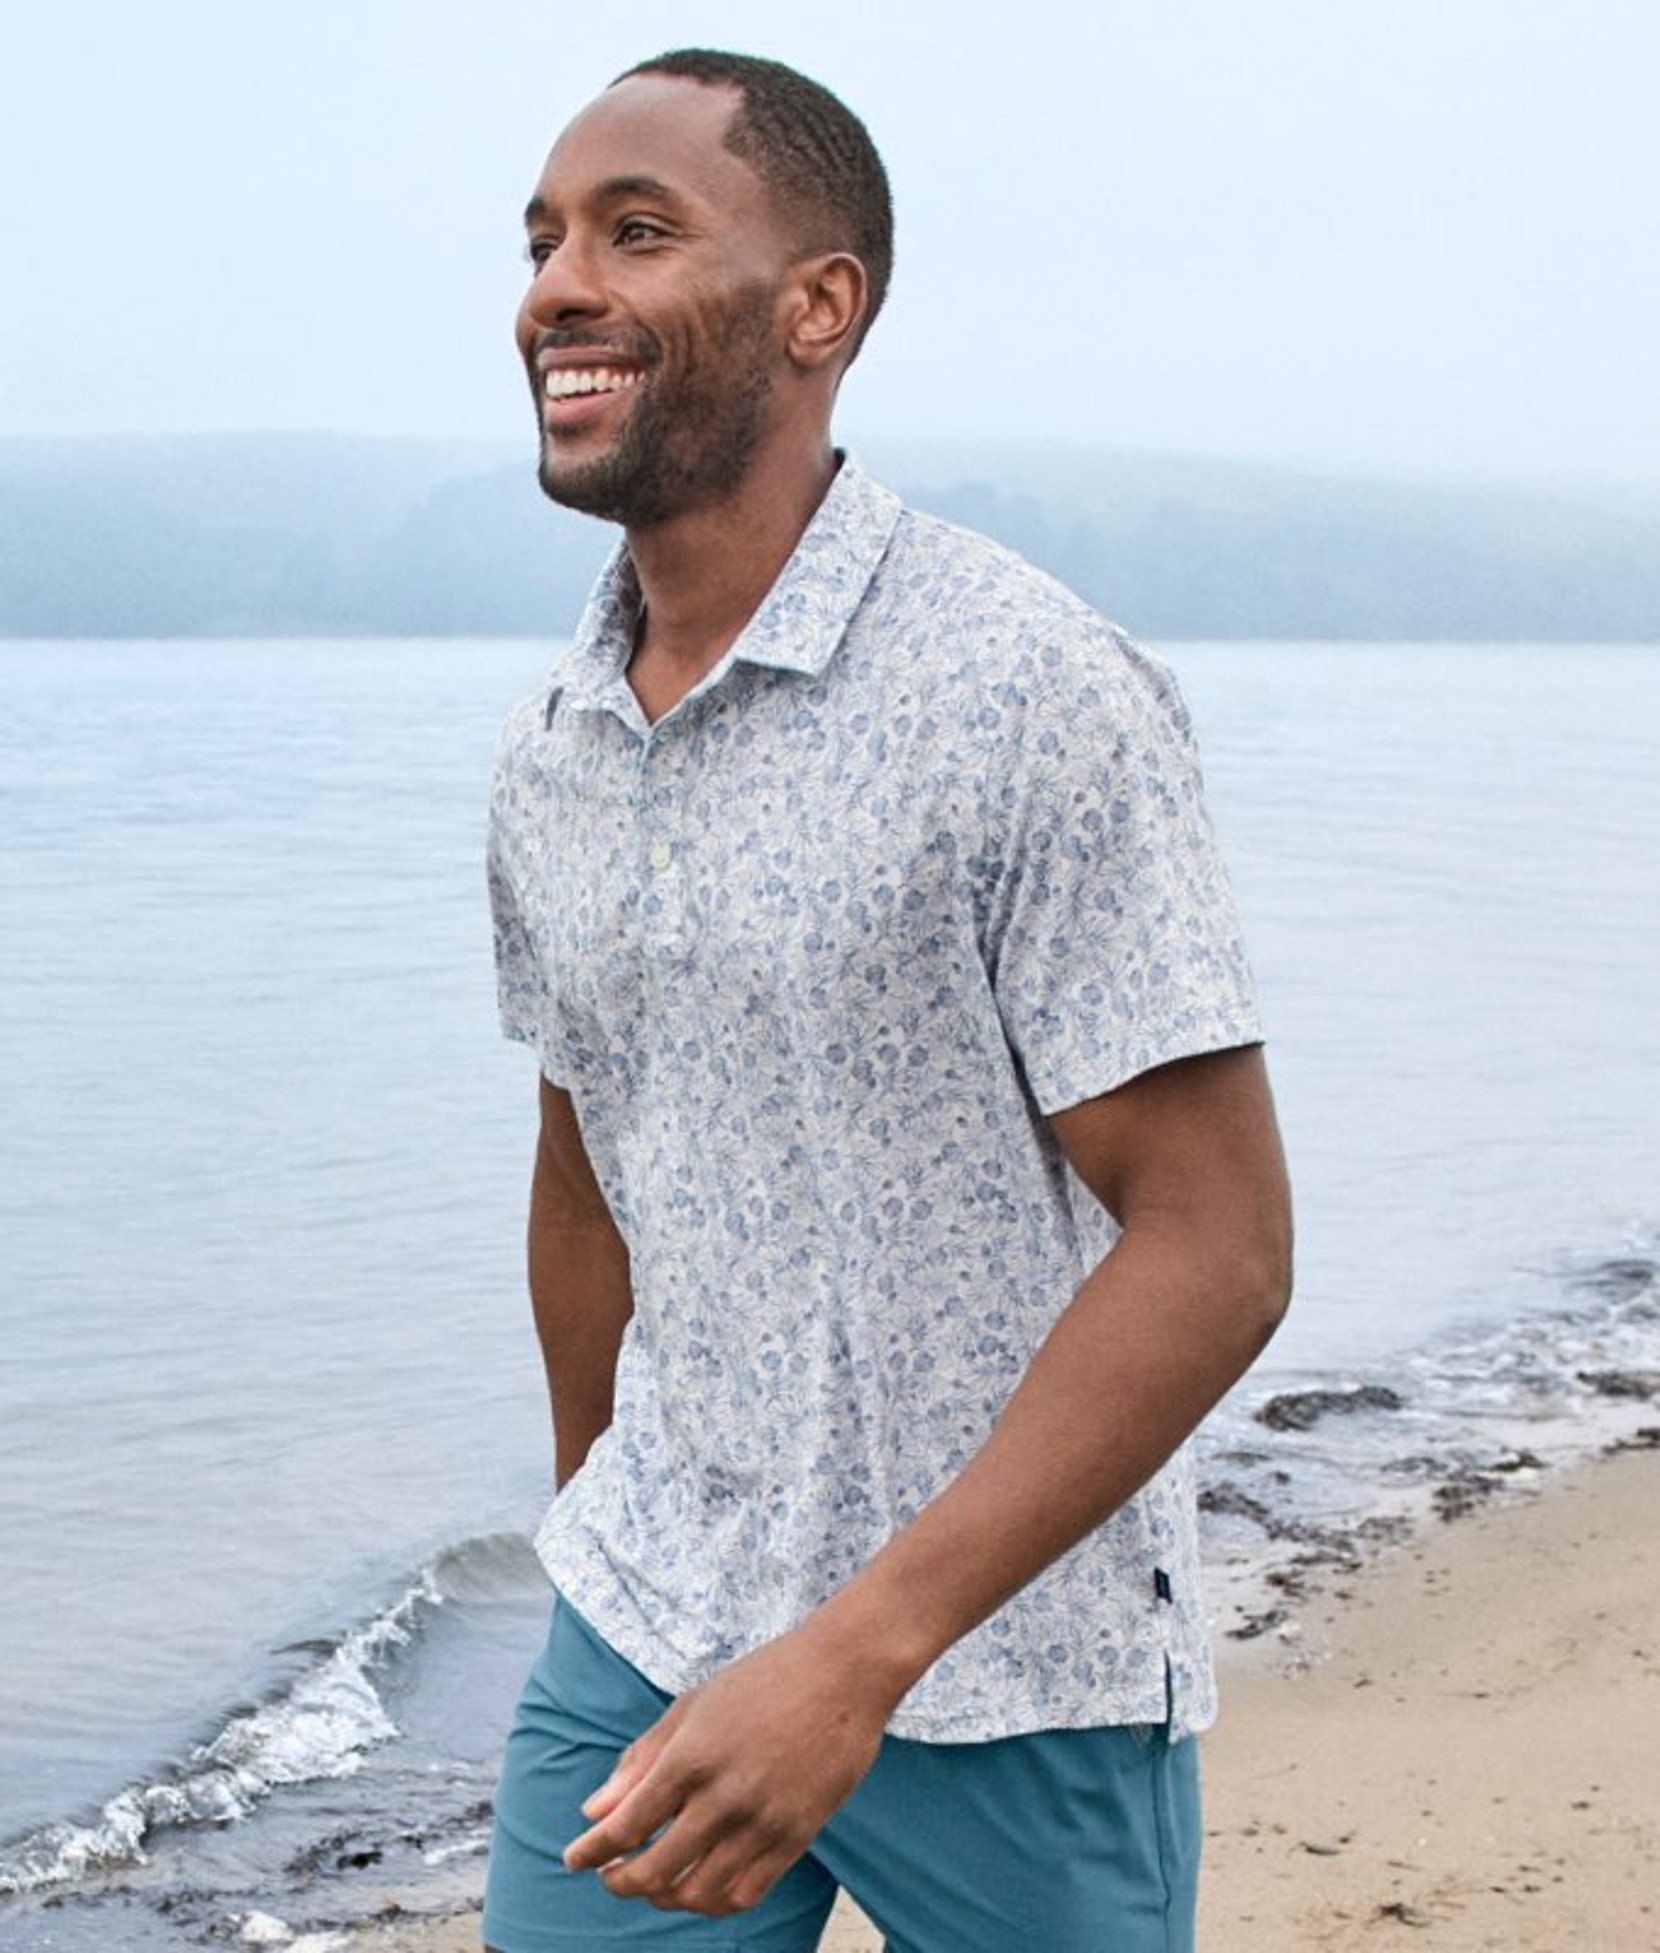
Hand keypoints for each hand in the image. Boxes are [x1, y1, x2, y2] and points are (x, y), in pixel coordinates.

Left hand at [561, 1622, 895, 1914]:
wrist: (843, 1674)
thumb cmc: (763, 1680)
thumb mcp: (693, 1705)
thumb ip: (642, 1759)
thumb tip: (594, 1811)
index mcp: (692, 1755)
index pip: (626, 1824)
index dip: (591, 1851)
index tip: (573, 1859)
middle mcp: (725, 1796)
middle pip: (655, 1870)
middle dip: (620, 1881)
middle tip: (609, 1875)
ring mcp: (764, 1822)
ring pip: (697, 1893)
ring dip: (663, 1897)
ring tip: (652, 1883)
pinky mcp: (797, 1838)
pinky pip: (745, 1894)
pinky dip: (712, 1902)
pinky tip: (698, 1886)